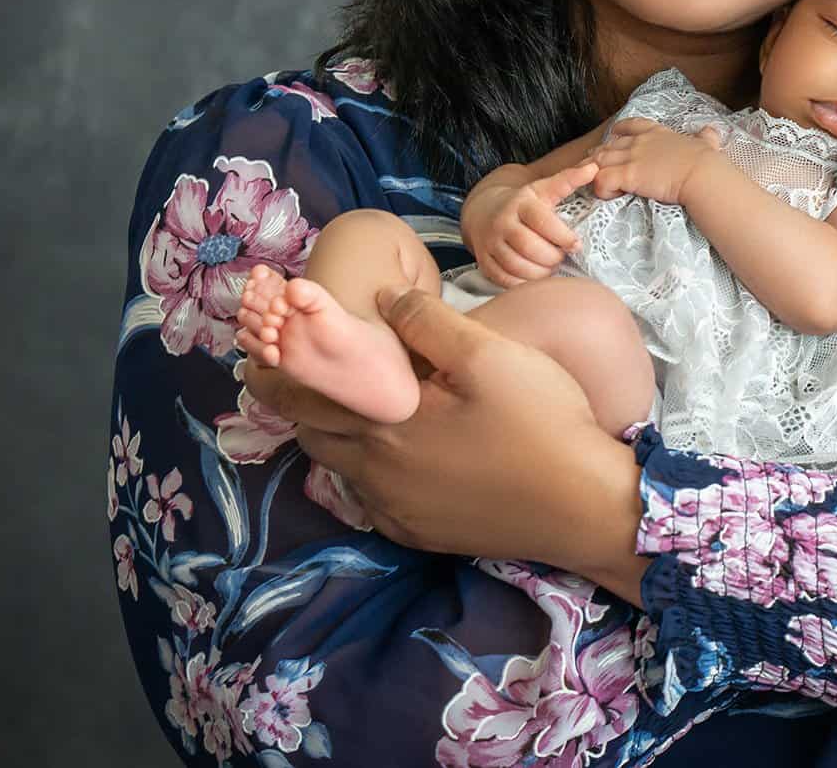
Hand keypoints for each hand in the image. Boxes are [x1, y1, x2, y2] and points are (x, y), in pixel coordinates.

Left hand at [288, 287, 649, 603]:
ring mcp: (397, 510)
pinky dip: (364, 473)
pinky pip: (371, 501)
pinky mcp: (420, 534)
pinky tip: (386, 456)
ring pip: (339, 469)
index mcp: (384, 422)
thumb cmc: (538, 421)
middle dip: (293, 404)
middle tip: (289, 376)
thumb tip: (380, 301)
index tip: (254, 353)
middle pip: (312, 435)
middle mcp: (376, 473)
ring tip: (340, 408)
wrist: (583, 506)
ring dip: (330, 436)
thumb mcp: (487, 353)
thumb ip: (426, 321)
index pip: (302, 396)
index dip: (273, 372)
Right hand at [459, 162, 597, 285]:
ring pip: (517, 266)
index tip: (576, 244)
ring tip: (550, 267)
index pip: (542, 221)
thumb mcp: (543, 188)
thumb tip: (594, 167)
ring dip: (540, 273)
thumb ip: (568, 179)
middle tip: (561, 257)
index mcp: (520, 203)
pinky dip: (522, 283)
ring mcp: (491, 243)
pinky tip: (533, 277)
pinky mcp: (484, 261)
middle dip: (552, 257)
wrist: (483, 211)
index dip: (563, 236)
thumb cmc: (523, 203)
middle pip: (530, 247)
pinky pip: (504, 279)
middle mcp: (502, 222)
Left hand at [588, 117, 723, 204]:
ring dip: (596, 172)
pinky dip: (600, 188)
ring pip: (599, 160)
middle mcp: (640, 142)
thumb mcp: (706, 144)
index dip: (618, 131)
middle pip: (608, 145)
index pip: (631, 125)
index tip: (614, 136)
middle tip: (597, 168)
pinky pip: (601, 179)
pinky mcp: (627, 174)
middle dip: (600, 156)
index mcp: (656, 133)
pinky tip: (608, 194)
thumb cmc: (705, 162)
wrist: (701, 174)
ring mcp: (631, 157)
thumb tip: (712, 131)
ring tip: (600, 184)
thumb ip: (705, 137)